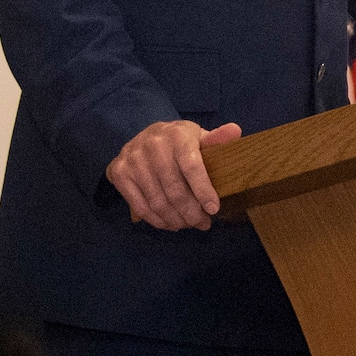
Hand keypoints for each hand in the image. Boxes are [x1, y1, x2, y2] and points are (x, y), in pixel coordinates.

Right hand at [106, 120, 241, 230]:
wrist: (144, 136)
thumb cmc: (179, 141)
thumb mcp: (198, 136)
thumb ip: (217, 139)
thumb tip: (235, 131)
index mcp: (178, 135)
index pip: (192, 166)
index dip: (203, 190)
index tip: (214, 209)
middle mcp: (153, 145)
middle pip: (174, 190)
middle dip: (191, 212)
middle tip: (203, 224)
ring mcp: (133, 160)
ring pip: (157, 201)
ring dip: (175, 219)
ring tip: (188, 225)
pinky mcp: (119, 173)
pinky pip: (139, 206)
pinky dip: (156, 220)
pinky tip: (169, 224)